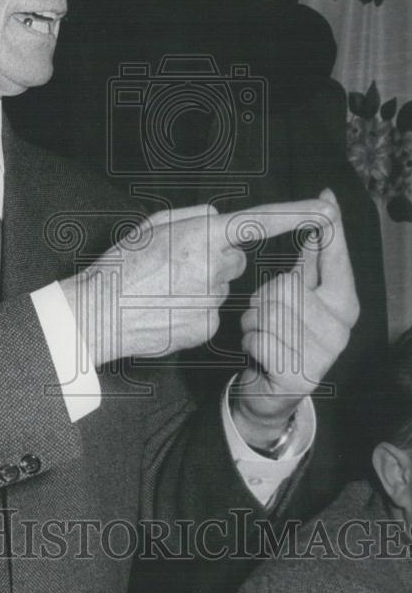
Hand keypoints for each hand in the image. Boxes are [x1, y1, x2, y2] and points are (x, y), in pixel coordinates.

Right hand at [60, 197, 336, 367]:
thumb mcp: (151, 226)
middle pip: (235, 260)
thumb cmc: (120, 266)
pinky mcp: (207, 327)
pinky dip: (193, 311)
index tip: (324, 211)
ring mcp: (212, 300)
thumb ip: (192, 218)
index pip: (259, 222)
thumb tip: (218, 218)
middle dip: (215, 261)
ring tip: (164, 291)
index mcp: (201, 236)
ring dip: (200, 287)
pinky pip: (210, 314)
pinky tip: (166, 311)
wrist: (99, 314)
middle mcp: (213, 267)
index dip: (294, 215)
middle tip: (176, 267)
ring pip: (220, 289)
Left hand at [231, 189, 359, 447]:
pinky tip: (260, 353)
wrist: (272, 392)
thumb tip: (324, 208)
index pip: (336, 258)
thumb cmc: (284, 335)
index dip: (329, 228)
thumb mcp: (301, 294)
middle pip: (285, 285)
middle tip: (267, 313)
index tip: (325, 199)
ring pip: (268, 311)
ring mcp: (322, 356)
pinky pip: (257, 339)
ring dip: (253, 320)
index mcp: (344, 303)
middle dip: (263, 296)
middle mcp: (341, 329)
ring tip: (263, 332)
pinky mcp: (297, 377)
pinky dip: (248, 342)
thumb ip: (313, 258)